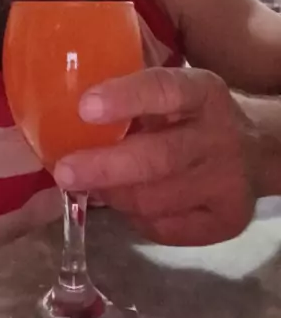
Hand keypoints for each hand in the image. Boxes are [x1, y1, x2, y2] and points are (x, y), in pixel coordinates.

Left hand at [54, 68, 255, 245]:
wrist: (256, 150)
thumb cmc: (192, 114)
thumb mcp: (174, 90)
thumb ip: (132, 94)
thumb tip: (61, 106)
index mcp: (202, 92)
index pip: (165, 90)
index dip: (125, 98)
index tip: (85, 107)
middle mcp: (219, 137)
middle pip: (158, 158)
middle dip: (105, 167)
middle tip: (65, 172)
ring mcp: (227, 183)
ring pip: (154, 199)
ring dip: (114, 194)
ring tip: (91, 184)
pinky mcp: (225, 220)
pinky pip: (163, 227)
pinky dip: (134, 217)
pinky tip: (127, 201)